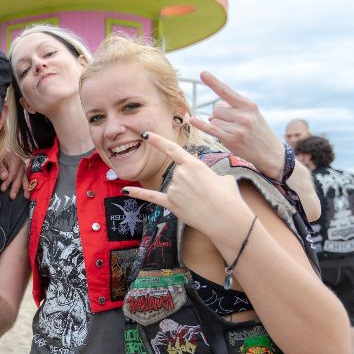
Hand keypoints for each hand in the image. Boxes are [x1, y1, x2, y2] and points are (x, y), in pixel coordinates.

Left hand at [0, 150, 27, 199]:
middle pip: (18, 177)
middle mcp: (21, 163)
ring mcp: (22, 167)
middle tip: (12, 197)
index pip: (12, 174)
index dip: (8, 182)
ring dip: (25, 189)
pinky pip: (25, 178)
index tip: (3, 189)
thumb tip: (4, 177)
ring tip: (26, 197)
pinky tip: (27, 192)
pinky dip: (26, 185)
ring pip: (24, 179)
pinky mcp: (22, 170)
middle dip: (15, 188)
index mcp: (15, 159)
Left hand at [122, 133, 253, 240]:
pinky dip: (138, 193)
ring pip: (174, 187)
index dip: (156, 140)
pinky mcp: (171, 204)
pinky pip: (151, 197)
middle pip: (178, 174)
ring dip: (187, 194)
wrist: (227, 218)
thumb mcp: (222, 177)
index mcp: (193, 164)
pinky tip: (125, 191)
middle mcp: (179, 174)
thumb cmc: (228, 197)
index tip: (144, 135)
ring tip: (203, 202)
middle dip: (192, 183)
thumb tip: (200, 177)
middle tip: (207, 193)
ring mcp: (173, 189)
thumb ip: (206, 173)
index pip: (170, 148)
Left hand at [190, 71, 284, 178]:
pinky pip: (211, 129)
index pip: (227, 91)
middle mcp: (244, 115)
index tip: (202, 73)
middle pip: (216, 109)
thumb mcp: (252, 115)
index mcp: (249, 105)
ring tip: (232, 132)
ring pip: (214, 120)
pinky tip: (193, 120)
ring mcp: (238, 128)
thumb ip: (234, 109)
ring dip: (218, 125)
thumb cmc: (258, 131)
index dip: (213, 82)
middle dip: (219, 115)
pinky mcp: (231, 139)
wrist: (270, 152)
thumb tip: (212, 115)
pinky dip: (201, 124)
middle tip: (231, 124)